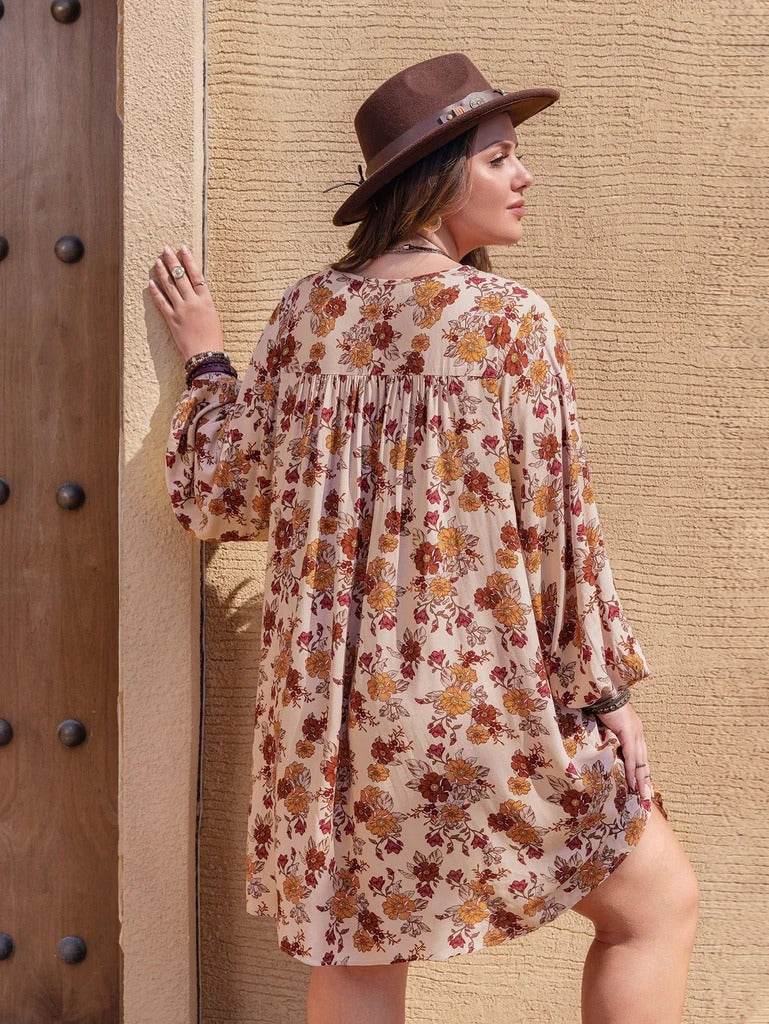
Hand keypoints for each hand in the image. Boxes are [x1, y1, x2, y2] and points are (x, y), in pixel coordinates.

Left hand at [148, 244, 224, 359]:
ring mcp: (181, 310)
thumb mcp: (213, 315)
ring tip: (157, 261)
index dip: (189, 260)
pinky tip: (151, 283)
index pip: (196, 274)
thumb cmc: (214, 338)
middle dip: (172, 261)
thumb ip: (203, 301)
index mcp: (206, 300)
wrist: (206, 355)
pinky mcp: (172, 320)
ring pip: (170, 287)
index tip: (183, 248)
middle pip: (180, 277)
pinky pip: (162, 302)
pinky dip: (156, 292)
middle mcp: (193, 302)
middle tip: (165, 249)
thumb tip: (195, 290)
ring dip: (162, 272)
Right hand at [593, 701, 653, 803]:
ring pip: (640, 762)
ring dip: (641, 780)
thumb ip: (611, 736)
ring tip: (642, 795)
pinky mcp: (628, 733)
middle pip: (644, 761)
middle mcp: (638, 733)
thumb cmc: (602, 706)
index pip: (640, 756)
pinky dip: (631, 771)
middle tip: (647, 797)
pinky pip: (630, 757)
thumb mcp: (608, 725)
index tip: (643, 786)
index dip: (642, 771)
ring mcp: (635, 733)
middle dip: (645, 780)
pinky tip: (632, 782)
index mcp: (635, 731)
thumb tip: (607, 749)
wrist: (602, 692)